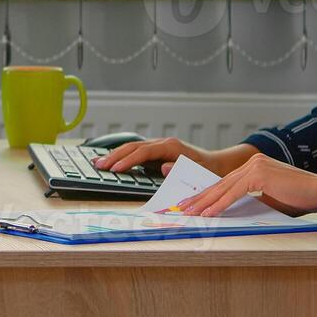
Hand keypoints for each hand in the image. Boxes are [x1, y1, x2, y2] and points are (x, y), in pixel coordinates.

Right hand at [94, 138, 258, 178]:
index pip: (144, 151)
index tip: (115, 169)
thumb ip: (182, 171)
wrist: (218, 164)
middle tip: (99, 165)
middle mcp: (163, 143)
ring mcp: (159, 146)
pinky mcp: (157, 152)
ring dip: (115, 154)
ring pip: (132, 147)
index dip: (128, 160)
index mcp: (171, 147)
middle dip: (115, 155)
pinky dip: (121, 155)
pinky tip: (111, 160)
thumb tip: (163, 167)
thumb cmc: (209, 171)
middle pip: (133, 146)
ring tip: (98, 162)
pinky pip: (135, 151)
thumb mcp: (199, 173)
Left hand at [175, 153, 316, 217]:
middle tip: (181, 208)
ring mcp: (255, 166)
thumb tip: (232, 213)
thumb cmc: (301, 200)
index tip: (192, 205)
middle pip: (219, 184)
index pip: (224, 183)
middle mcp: (252, 163)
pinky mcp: (259, 174)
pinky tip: (208, 213)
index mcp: (254, 167)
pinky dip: (220, 204)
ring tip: (189, 213)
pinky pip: (234, 192)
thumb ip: (250, 201)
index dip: (207, 195)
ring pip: (223, 188)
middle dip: (199, 198)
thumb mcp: (270, 199)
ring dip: (204, 202)